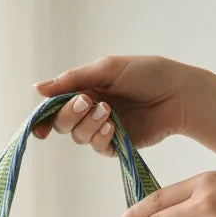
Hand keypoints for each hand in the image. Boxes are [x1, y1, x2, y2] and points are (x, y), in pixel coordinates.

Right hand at [31, 54, 195, 155]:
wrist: (178, 93)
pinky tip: (112, 127)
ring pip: (79, 137)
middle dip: (69, 115)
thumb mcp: (107, 69)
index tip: (40, 127)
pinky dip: (101, 137)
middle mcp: (89, 110)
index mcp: (84, 89)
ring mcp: (103, 128)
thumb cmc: (147, 74)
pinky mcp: (117, 144)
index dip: (44, 118)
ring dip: (88, 125)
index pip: (55, 106)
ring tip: (108, 111)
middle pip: (62, 123)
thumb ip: (72, 80)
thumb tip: (37, 89)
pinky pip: (98, 147)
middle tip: (87, 102)